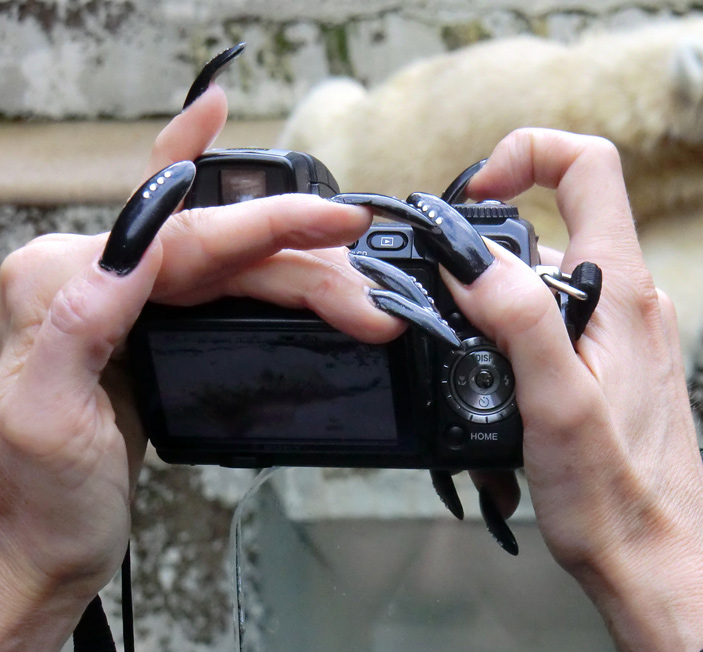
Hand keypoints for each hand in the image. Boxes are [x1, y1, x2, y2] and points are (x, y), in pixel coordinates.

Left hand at [0, 83, 400, 649]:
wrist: (40, 548)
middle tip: (371, 299)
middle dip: (307, 260)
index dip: (271, 223)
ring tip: (362, 303)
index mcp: (62, 280)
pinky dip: (266, 253)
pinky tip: (294, 233)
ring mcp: (131, 298)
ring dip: (306, 273)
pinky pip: (219, 275)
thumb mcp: (44, 420)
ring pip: (236, 266)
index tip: (336, 218)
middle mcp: (96, 275)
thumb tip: (135, 246)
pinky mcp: (157, 326)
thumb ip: (78, 322)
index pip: (185, 236)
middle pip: (224, 247)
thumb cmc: (40, 500)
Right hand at [445, 129, 702, 651]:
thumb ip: (517, 316)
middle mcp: (629, 299)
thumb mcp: (556, 403)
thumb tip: (468, 253)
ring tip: (468, 357)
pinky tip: (494, 383)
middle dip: (491, 244)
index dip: (528, 155)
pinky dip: (514, 332)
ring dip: (498, 299)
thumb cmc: (618, 498)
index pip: (589, 167)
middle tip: (448, 289)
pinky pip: (557, 319)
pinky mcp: (610, 363)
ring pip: (548, 276)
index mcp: (622, 290)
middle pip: (556, 221)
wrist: (655, 561)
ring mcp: (622, 331)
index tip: (478, 194)